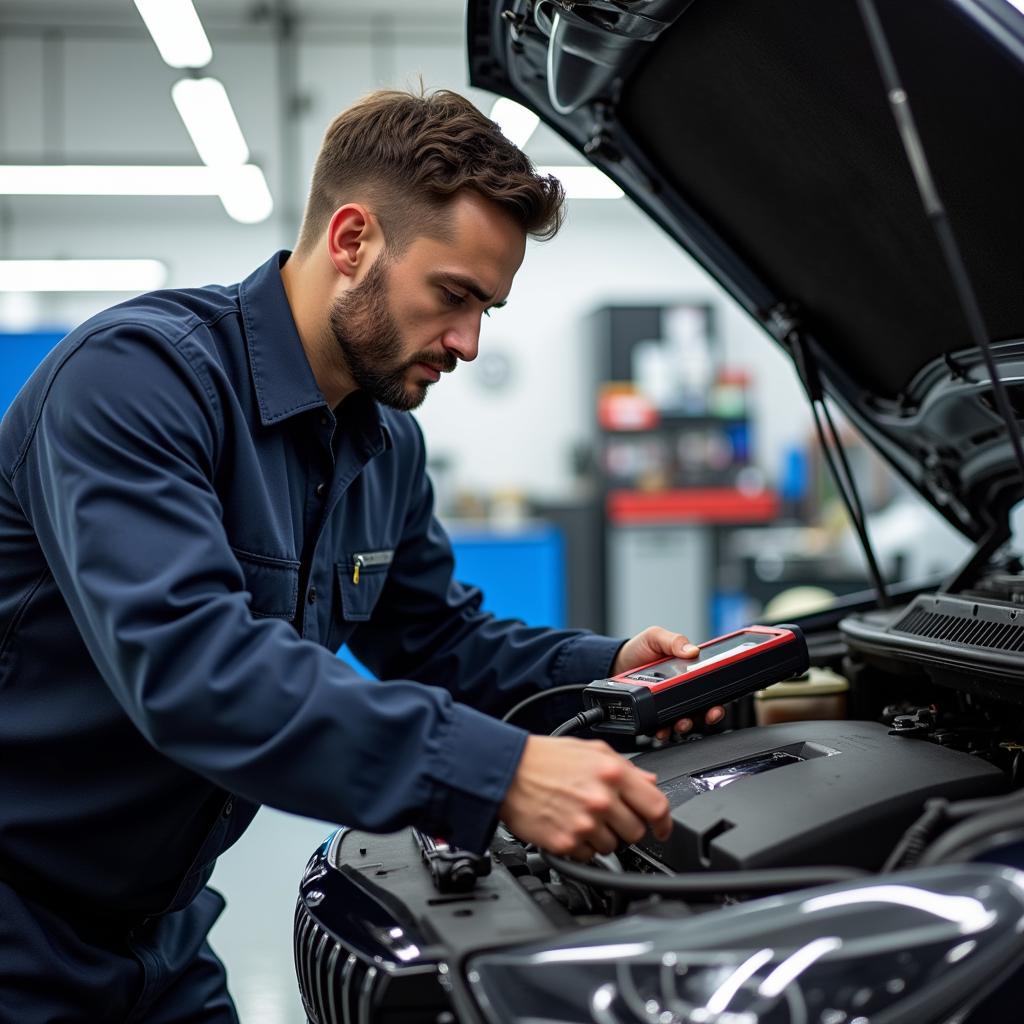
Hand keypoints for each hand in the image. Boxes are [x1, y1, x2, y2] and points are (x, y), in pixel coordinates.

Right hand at [500, 734, 671, 859]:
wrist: (506, 771)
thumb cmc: (544, 758)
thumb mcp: (591, 749)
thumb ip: (625, 766)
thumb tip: (650, 782)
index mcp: (612, 772)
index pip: (656, 806)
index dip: (664, 822)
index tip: (662, 828)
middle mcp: (601, 799)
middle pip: (636, 832)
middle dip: (626, 827)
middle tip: (608, 816)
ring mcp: (584, 823)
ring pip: (613, 847)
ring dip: (603, 838)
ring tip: (582, 818)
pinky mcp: (566, 843)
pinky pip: (588, 856)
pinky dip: (581, 846)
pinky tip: (569, 826)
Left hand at [612, 625, 726, 739]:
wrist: (614, 664)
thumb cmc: (638, 650)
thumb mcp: (655, 638)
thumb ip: (673, 641)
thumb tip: (692, 650)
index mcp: (687, 673)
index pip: (708, 689)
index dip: (716, 699)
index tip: (717, 704)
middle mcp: (680, 691)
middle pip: (701, 709)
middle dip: (706, 716)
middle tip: (706, 715)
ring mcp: (667, 705)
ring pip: (684, 721)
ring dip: (686, 726)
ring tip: (681, 723)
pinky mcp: (653, 715)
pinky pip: (662, 728)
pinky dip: (664, 732)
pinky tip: (661, 729)